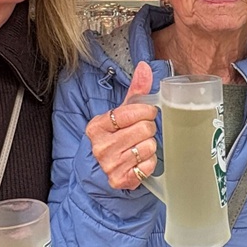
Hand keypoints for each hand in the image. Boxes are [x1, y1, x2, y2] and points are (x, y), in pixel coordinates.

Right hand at [84, 61, 158, 190]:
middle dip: (148, 129)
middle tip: (142, 132)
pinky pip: (149, 166)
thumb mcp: (121, 113)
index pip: (131, 112)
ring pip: (148, 147)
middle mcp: (100, 146)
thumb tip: (144, 66)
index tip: (147, 113)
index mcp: (97, 126)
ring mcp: (110, 165)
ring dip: (149, 146)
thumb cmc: (115, 136)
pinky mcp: (121, 180)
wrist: (102, 170)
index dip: (145, 111)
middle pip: (144, 128)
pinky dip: (149, 163)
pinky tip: (139, 161)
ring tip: (139, 146)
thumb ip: (135, 91)